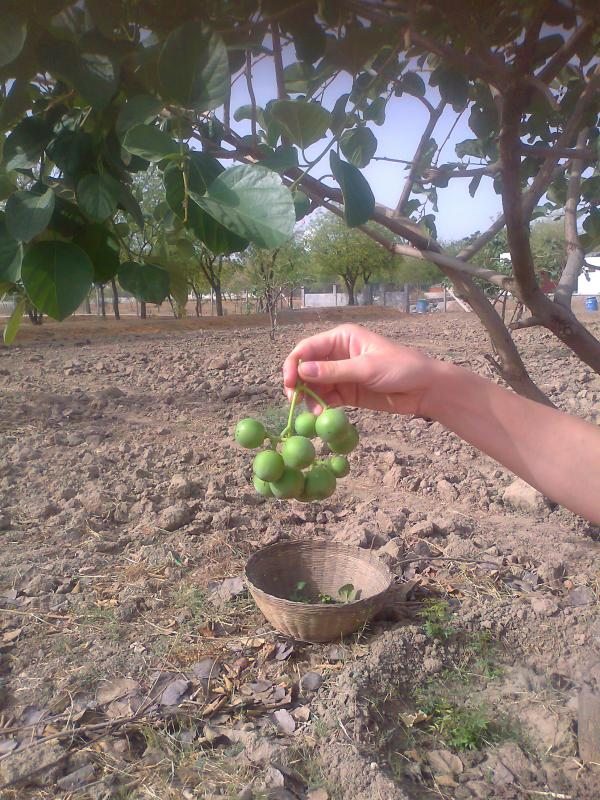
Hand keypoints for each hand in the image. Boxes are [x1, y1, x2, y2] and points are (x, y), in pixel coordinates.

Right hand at [283, 323, 438, 415]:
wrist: (425, 389)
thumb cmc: (401, 368)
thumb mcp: (367, 368)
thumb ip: (334, 371)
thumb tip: (302, 371)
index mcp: (341, 339)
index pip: (307, 348)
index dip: (294, 364)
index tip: (289, 383)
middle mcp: (337, 354)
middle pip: (306, 368)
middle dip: (298, 384)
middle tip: (294, 401)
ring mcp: (342, 374)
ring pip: (314, 386)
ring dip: (309, 399)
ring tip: (315, 413)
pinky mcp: (348, 392)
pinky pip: (327, 399)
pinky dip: (321, 407)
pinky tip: (322, 416)